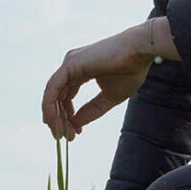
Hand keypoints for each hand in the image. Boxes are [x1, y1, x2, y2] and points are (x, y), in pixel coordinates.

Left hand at [41, 21, 160, 140]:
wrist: (140, 52)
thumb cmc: (131, 71)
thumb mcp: (109, 97)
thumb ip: (92, 110)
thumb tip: (76, 124)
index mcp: (80, 71)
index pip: (65, 95)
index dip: (67, 115)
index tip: (74, 132)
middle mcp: (71, 66)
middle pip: (57, 96)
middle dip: (59, 119)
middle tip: (65, 137)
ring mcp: (69, 64)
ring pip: (52, 94)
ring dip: (54, 116)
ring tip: (61, 134)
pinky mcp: (69, 65)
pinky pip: (52, 89)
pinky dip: (50, 106)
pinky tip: (55, 121)